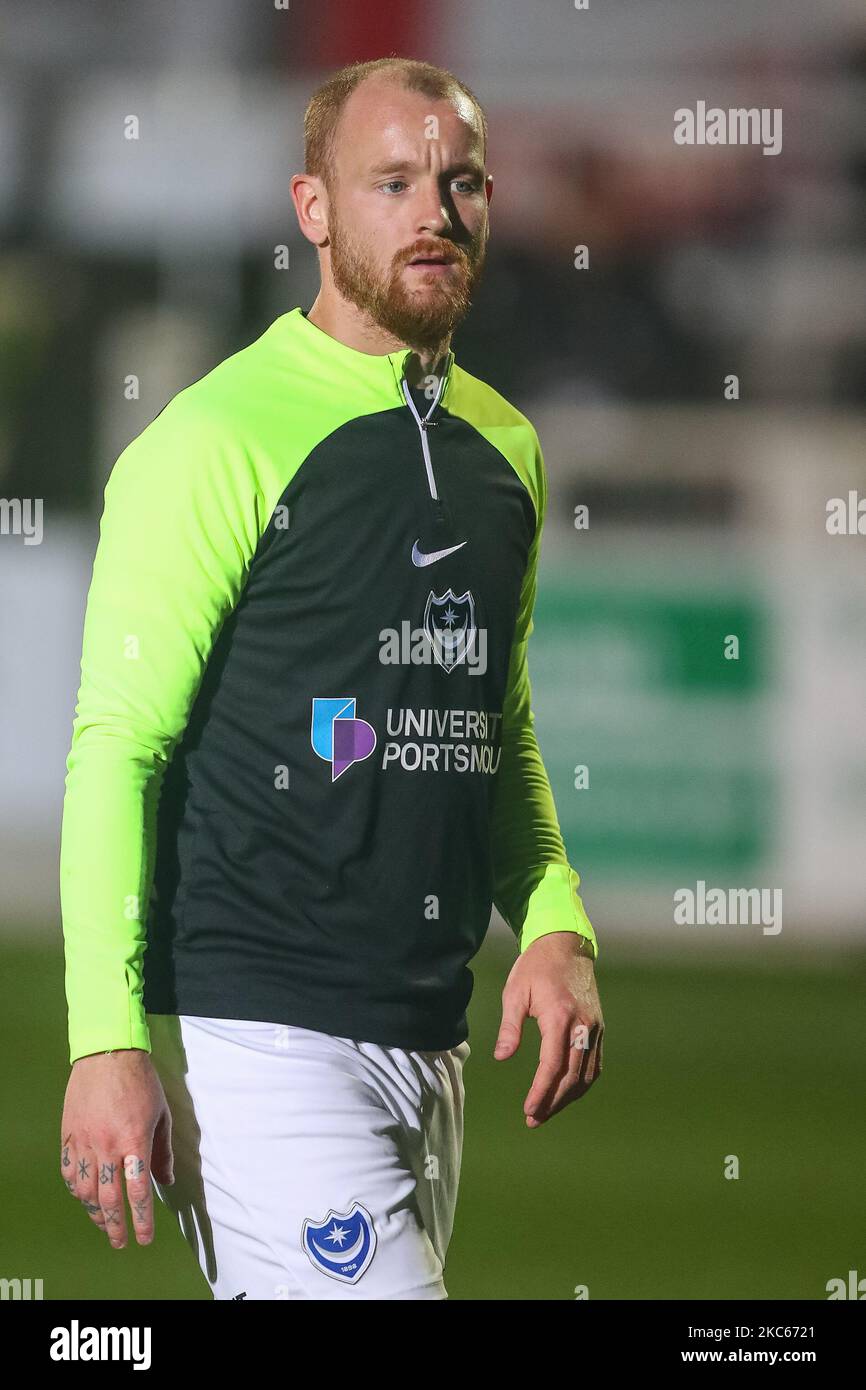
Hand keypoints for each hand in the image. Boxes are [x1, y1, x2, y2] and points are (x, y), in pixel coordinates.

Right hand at [60, 1049, 173, 1247]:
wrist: (107, 1055)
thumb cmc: (141, 1082)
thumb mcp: (162, 1114)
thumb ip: (163, 1151)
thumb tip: (167, 1180)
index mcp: (134, 1141)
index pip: (138, 1192)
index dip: (141, 1219)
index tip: (143, 1238)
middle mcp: (107, 1146)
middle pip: (109, 1199)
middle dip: (115, 1226)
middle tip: (120, 1243)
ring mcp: (84, 1142)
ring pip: (85, 1191)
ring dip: (94, 1213)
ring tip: (103, 1224)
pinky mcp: (69, 1136)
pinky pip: (67, 1172)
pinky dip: (75, 1190)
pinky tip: (84, 1197)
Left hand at [494, 932, 603, 1126]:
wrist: (567, 945)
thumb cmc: (536, 967)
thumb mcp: (515, 993)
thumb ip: (510, 1027)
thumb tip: (502, 1057)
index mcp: (560, 1016)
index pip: (552, 1066)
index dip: (541, 1092)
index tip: (528, 1111)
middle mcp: (582, 1026)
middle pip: (572, 1076)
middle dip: (553, 1102)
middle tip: (533, 1120)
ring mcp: (595, 1028)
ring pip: (587, 1074)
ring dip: (568, 1098)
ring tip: (547, 1112)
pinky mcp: (600, 1028)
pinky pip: (595, 1064)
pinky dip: (582, 1083)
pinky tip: (567, 1092)